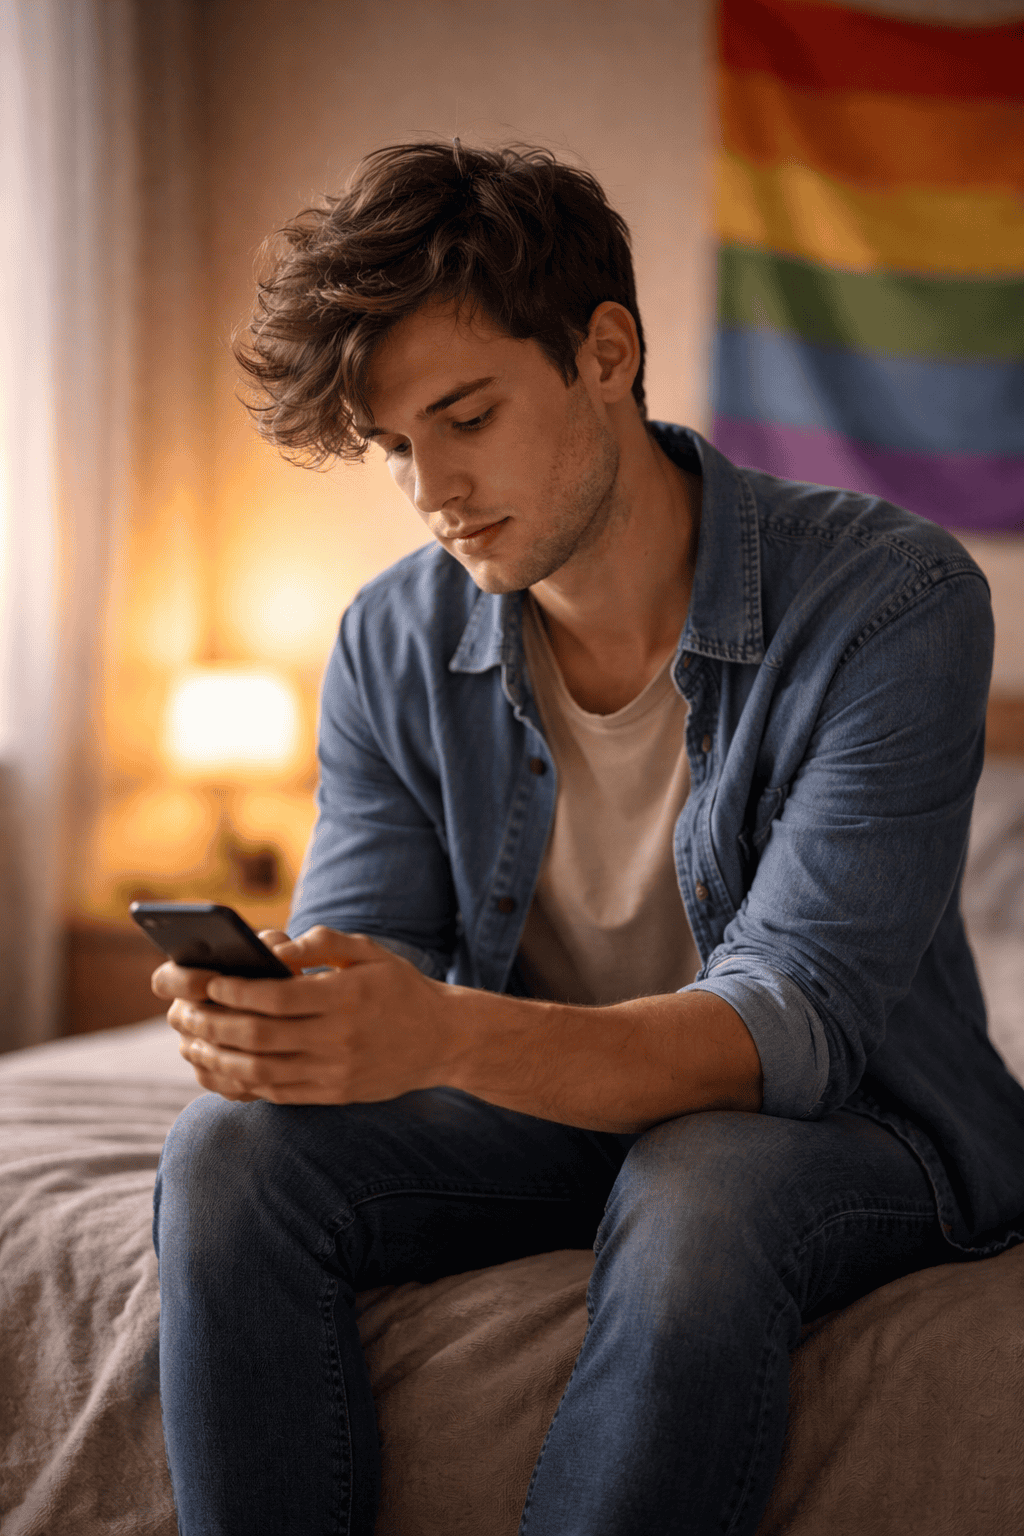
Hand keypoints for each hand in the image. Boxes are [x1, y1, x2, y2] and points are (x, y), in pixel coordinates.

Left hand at [152, 926, 450, 1103]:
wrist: (443, 1040)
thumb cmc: (399, 988)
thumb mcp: (371, 952)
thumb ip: (324, 942)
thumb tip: (276, 946)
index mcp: (347, 998)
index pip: (277, 998)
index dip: (235, 991)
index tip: (208, 981)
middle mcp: (339, 1039)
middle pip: (260, 1036)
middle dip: (213, 1024)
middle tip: (183, 1012)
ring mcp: (334, 1073)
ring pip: (260, 1070)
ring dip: (217, 1058)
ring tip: (189, 1042)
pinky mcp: (332, 1095)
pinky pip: (275, 1093)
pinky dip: (239, 1082)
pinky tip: (216, 1067)